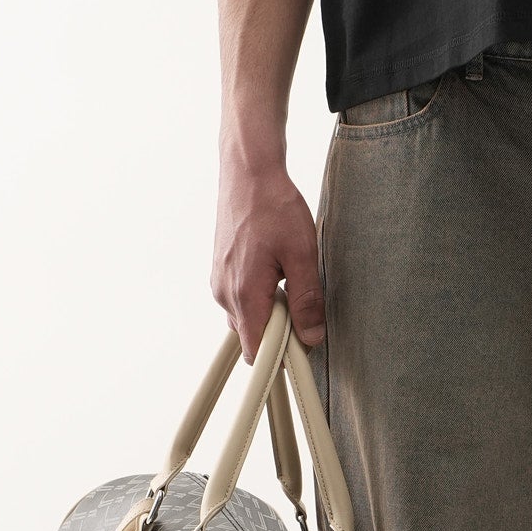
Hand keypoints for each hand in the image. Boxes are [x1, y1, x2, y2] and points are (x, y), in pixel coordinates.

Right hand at [212, 141, 325, 359]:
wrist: (248, 173)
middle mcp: (225, 294)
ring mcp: (219, 282)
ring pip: (248, 317)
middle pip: (253, 336)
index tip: (303, 345)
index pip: (257, 351)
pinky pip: (241, 299)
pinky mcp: (221, 271)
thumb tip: (312, 337)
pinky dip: (261, 296)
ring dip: (271, 311)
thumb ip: (307, 300)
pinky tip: (277, 270)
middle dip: (280, 331)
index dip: (281, 356)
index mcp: (244, 295)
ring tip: (291, 279)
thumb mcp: (302, 254)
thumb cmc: (274, 207)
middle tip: (305, 303)